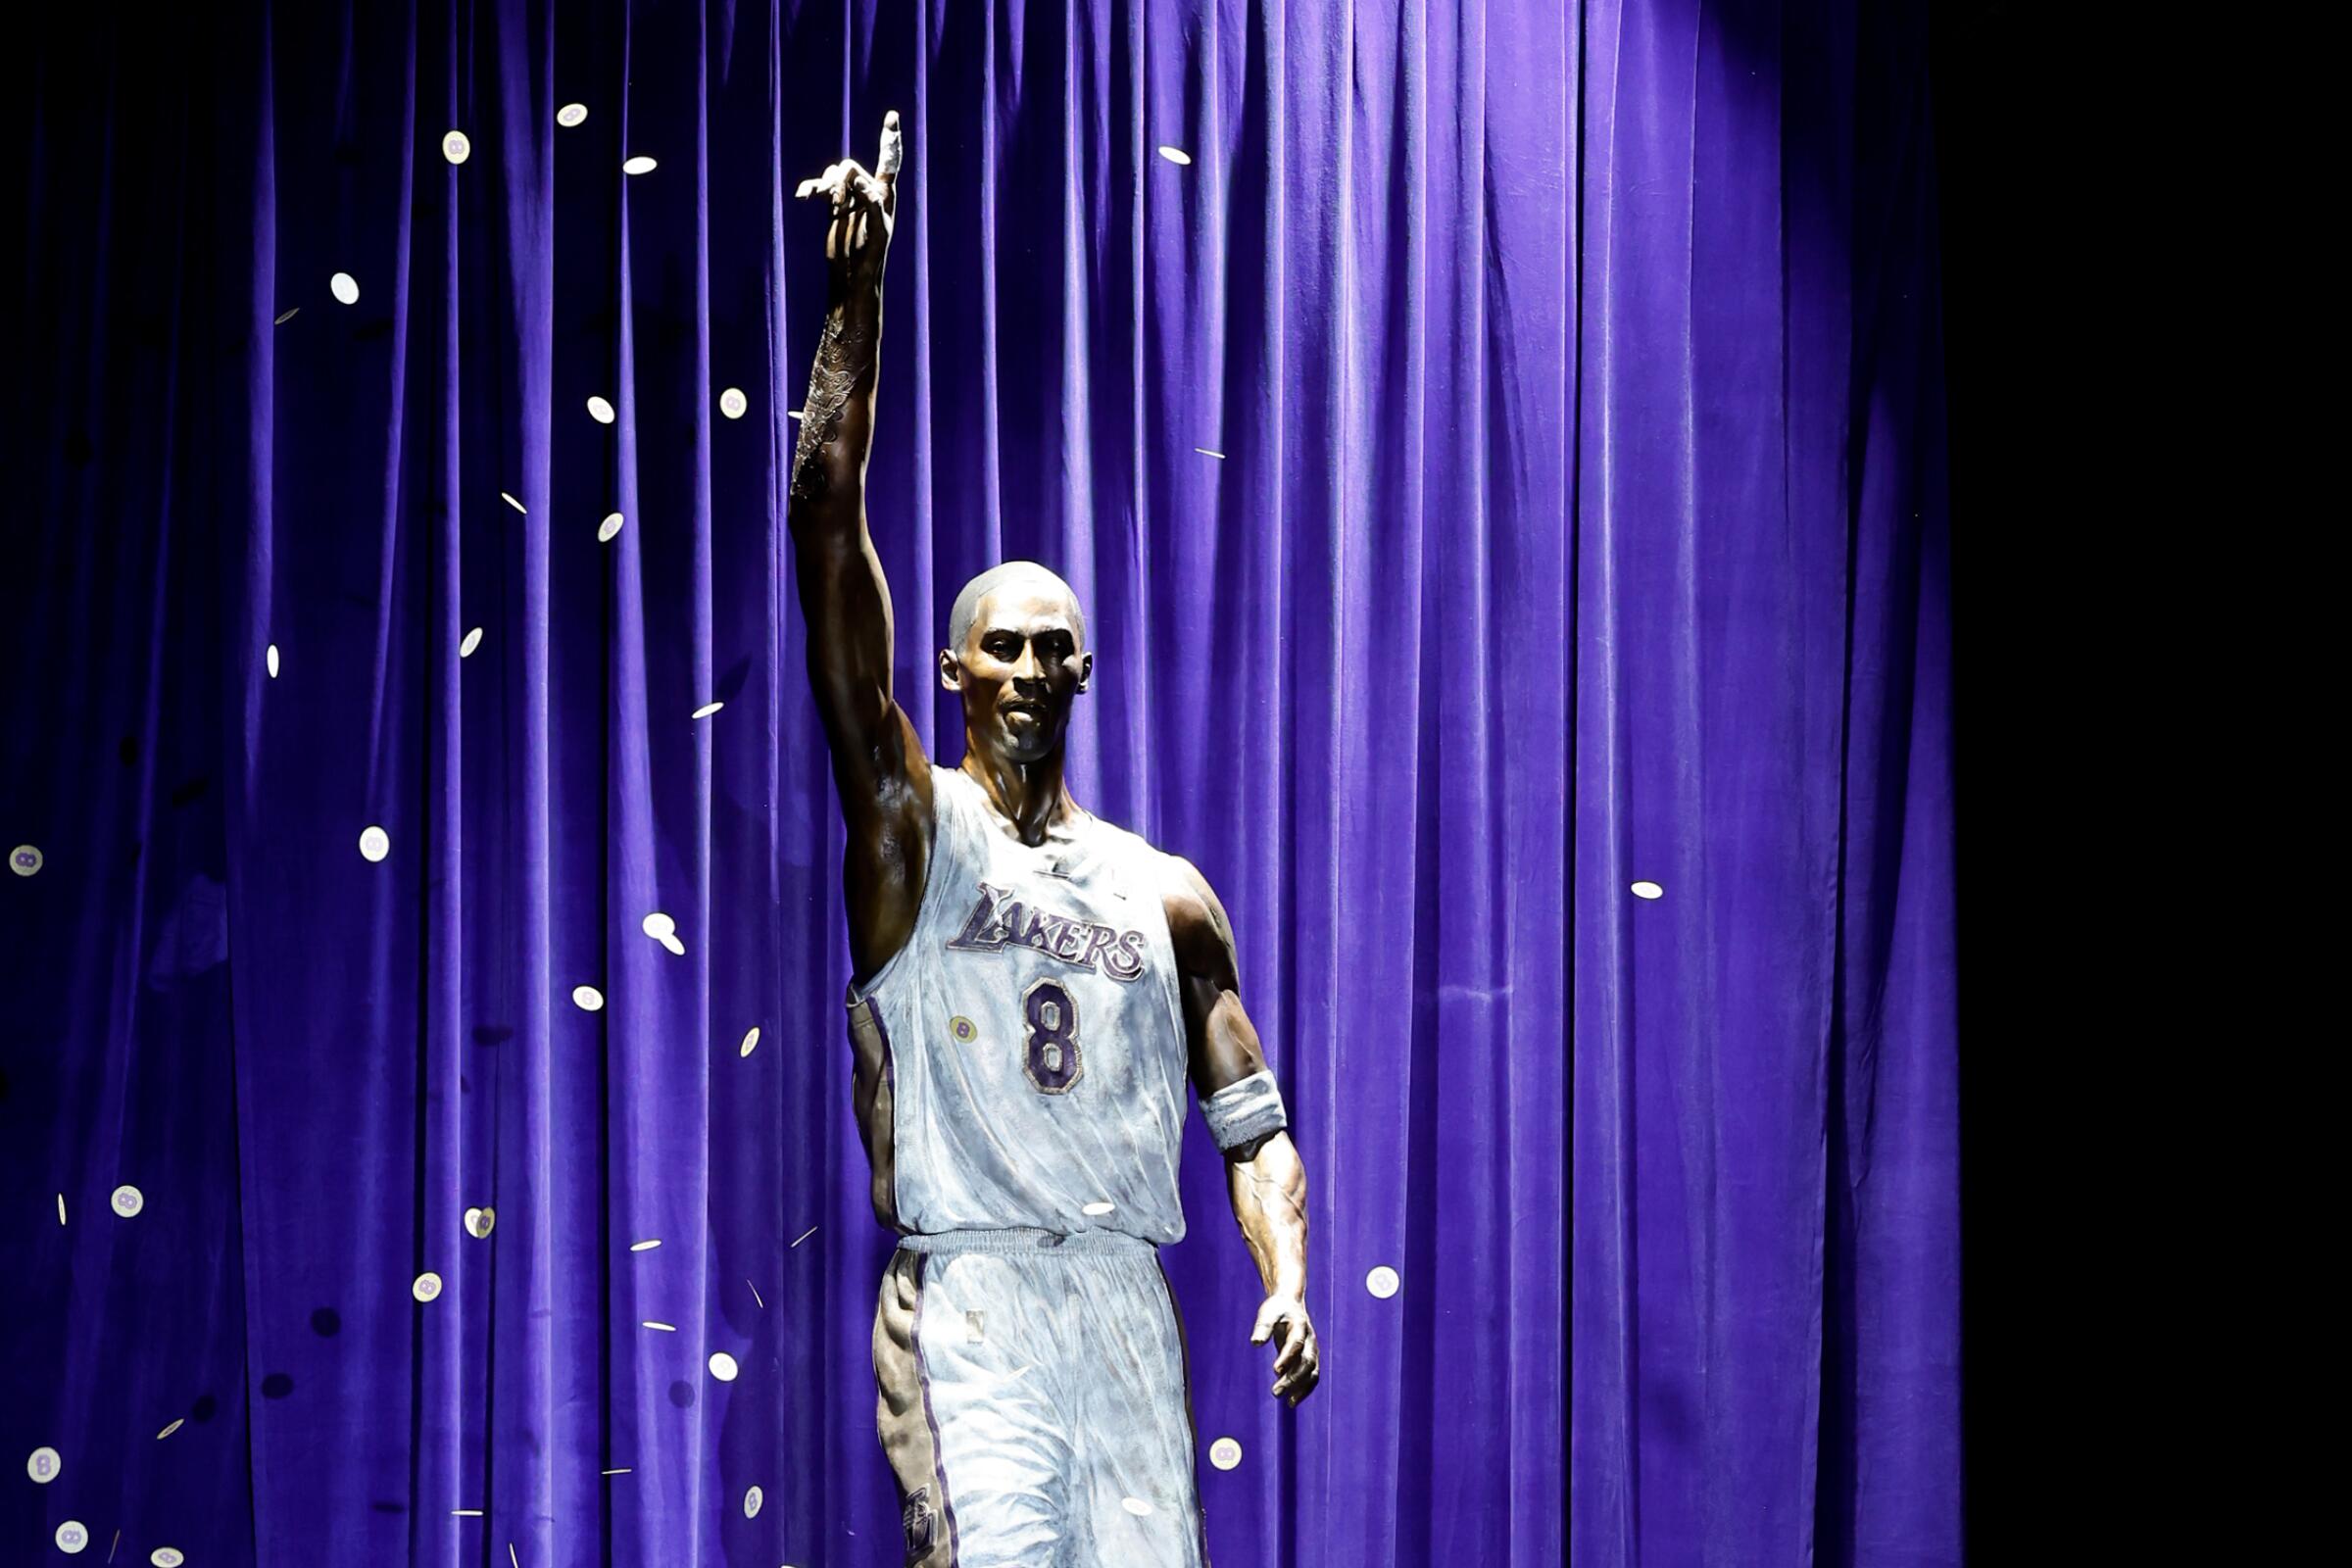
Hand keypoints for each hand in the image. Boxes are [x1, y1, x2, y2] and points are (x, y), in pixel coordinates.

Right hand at [795, 111, 901, 295]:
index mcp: (885, 195)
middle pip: (849, 167)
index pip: (889, 161)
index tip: (892, 115)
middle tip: (837, 204)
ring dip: (827, 186)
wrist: (853, 275)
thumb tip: (858, 180)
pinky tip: (802, 197)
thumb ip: (871, 203)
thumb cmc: (871, 258)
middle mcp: (868, 192)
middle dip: (840, 180)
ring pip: (833, 175)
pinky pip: (819, 188)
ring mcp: (849, 198)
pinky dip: (811, 189)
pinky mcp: (833, 207)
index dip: (889, 138)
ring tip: (830, 207)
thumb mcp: (877, 232)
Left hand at [1251, 1292, 1320, 1406]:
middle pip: (1306, 1362)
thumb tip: (1256, 1343)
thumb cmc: (1277, 1308)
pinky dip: (1304, 1389)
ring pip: (1312, 1371)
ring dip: (1301, 1387)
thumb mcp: (1268, 1312)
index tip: (1274, 1370)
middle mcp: (1309, 1340)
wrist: (1291, 1303)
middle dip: (1293, 1378)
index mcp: (1300, 1326)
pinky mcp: (1309, 1357)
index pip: (1295, 1343)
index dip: (1287, 1357)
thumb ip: (1263, 1326)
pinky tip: (1292, 1401)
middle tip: (1275, 1392)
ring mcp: (1312, 1349)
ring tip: (1289, 1402)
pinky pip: (1311, 1375)